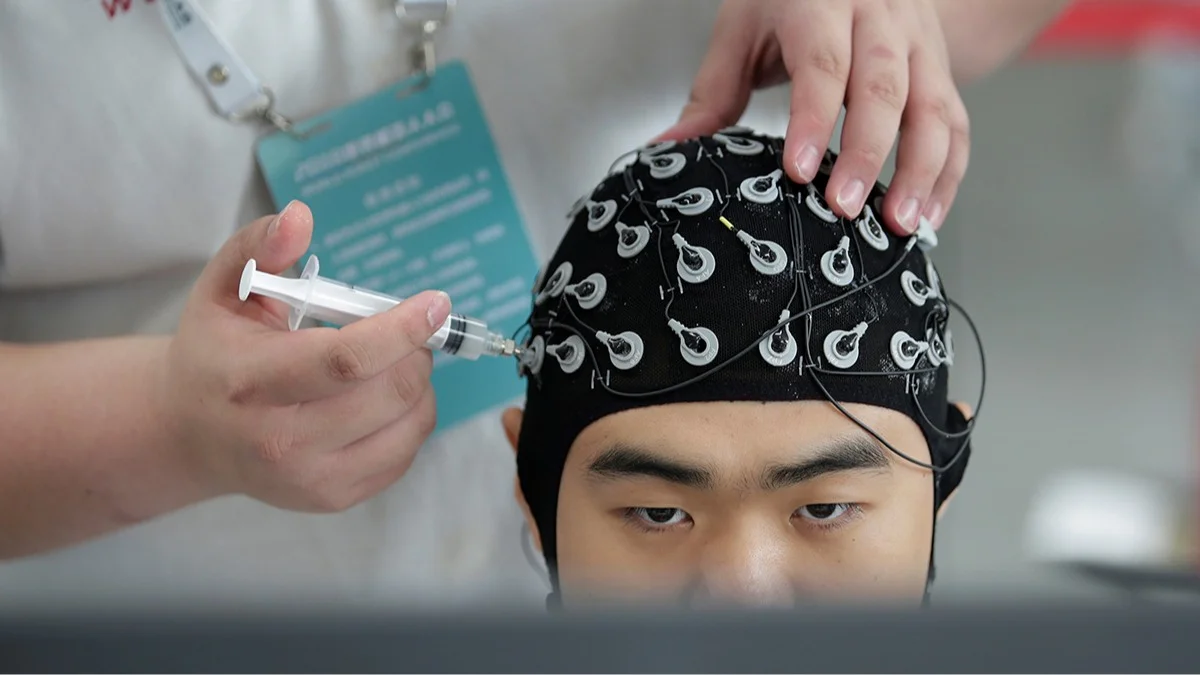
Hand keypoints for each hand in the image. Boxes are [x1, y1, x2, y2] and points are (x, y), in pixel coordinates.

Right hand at [164, 201, 446, 511]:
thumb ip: (260, 245)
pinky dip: (411, 418)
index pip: (345, 360)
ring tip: (390, 362)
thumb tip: (301, 215)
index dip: (401, 329)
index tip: (435, 303)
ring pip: (410, 424)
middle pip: (390, 392)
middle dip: (415, 351)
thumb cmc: (215, 352)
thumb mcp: (223, 289)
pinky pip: (406, 454)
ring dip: (418, 383)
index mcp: (249, 382)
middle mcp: (279, 441)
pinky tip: (381, 398)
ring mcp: (310, 478)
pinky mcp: (334, 498)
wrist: (190, 433)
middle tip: (405, 331)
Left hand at [659, 0, 969, 234]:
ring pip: (933, 106)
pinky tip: (928, 214)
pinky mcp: (942, 66)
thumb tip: (670, 150)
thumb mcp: (743, 29)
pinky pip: (956, 122)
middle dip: (866, 154)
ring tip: (900, 224)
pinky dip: (948, 172)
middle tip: (845, 209)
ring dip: (921, 171)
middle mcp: (879, 17)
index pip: (822, 64)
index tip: (798, 170)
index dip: (813, 119)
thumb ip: (712, 93)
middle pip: (882, 88)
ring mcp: (918, 42)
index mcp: (822, 2)